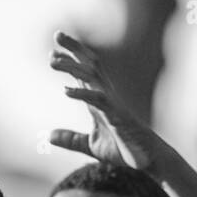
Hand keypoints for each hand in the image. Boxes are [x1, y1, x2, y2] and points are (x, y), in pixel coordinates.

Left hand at [48, 31, 176, 175]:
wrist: (148, 162)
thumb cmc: (124, 151)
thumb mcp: (91, 146)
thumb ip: (71, 139)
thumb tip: (48, 136)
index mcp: (100, 101)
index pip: (84, 74)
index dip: (71, 59)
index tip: (54, 49)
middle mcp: (106, 97)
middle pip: (90, 66)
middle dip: (74, 49)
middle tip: (57, 35)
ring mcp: (113, 105)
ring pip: (92, 78)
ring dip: (72, 67)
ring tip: (53, 61)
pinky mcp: (118, 117)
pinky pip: (99, 101)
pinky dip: (82, 94)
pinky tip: (66, 91)